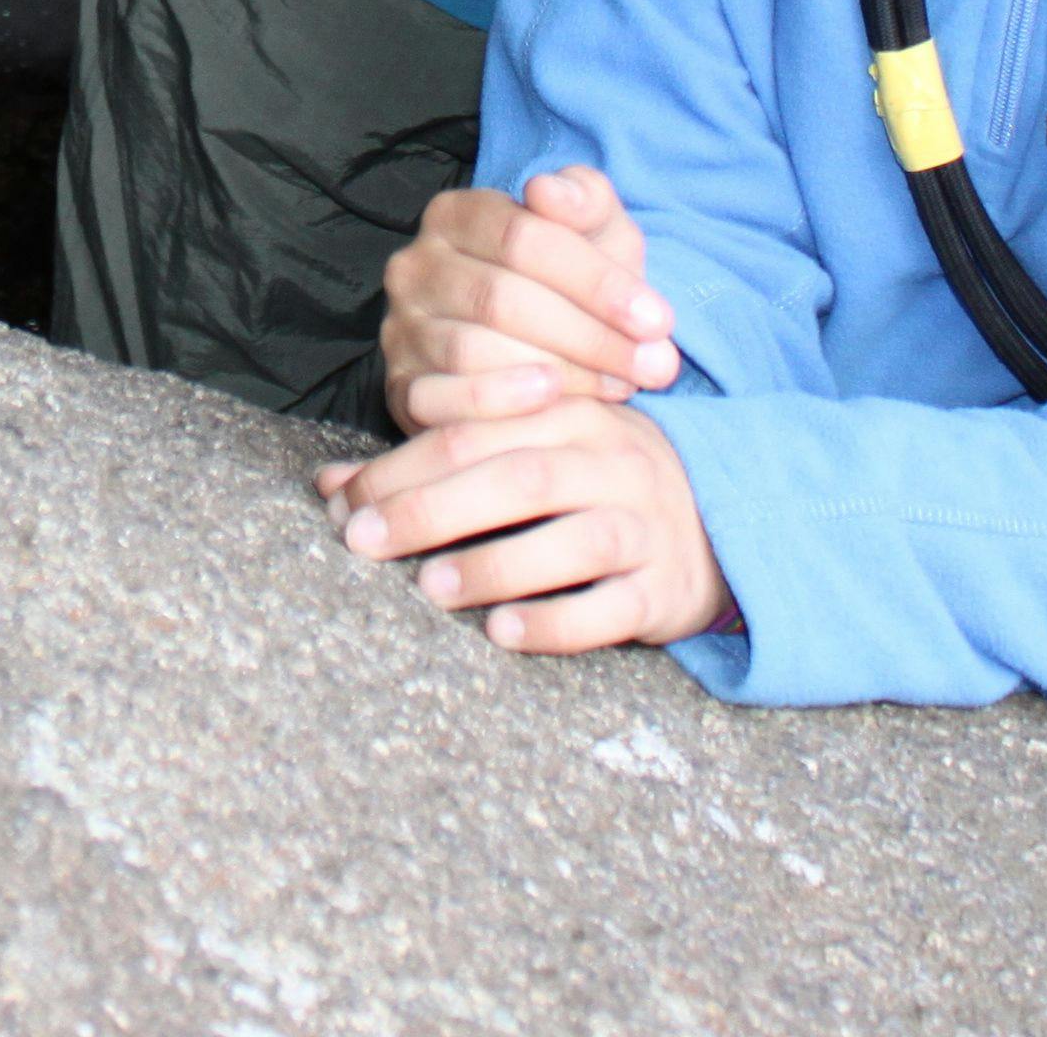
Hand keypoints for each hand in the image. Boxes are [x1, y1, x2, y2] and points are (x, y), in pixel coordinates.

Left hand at [323, 397, 732, 654]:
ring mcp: (643, 527)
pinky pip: (611, 607)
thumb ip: (434, 462)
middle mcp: (609, 463)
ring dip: (494, 563)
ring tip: (430, 586)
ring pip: (571, 540)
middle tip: (362, 542)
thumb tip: (327, 485)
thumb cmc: (590, 482)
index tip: (339, 502)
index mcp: (568, 415)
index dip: (400, 465)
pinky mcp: (662, 591)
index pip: (474, 430)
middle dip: (430, 509)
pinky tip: (503, 631)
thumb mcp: (525, 451)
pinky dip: (555, 622)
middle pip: (516, 477)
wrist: (719, 519)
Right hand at [355, 167, 680, 436]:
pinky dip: (499, 403)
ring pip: (475, 352)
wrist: (545, 352)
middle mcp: (416, 267)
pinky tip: (552, 400)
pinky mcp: (402, 387)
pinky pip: (441, 399)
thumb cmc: (575, 286)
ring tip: (621, 386)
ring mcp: (401, 329)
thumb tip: (548, 191)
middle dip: (589, 335)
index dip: (596, 281)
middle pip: (501, 299)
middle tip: (654, 365)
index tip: (658, 319)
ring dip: (560, 373)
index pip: (523, 239)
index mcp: (457, 214)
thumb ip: (585, 200)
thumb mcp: (595, 233)